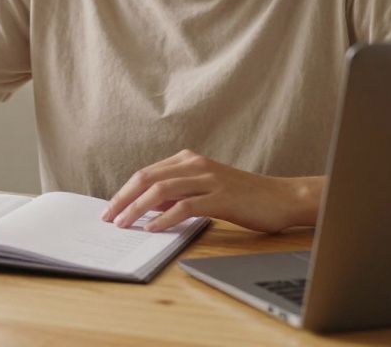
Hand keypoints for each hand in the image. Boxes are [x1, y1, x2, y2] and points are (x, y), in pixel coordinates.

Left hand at [101, 149, 321, 233]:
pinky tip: (153, 229)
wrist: (282, 198)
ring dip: (138, 208)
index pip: (146, 173)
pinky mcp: (221, 197)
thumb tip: (146, 208)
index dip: (124, 191)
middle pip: (148, 178)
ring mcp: (208, 179)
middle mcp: (196, 165)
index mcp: (189, 160)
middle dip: (123, 198)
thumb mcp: (205, 191)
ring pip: (162, 190)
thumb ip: (178, 195)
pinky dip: (165, 218)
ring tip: (124, 224)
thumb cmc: (243, 197)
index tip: (109, 209)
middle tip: (108, 218)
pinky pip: (185, 206)